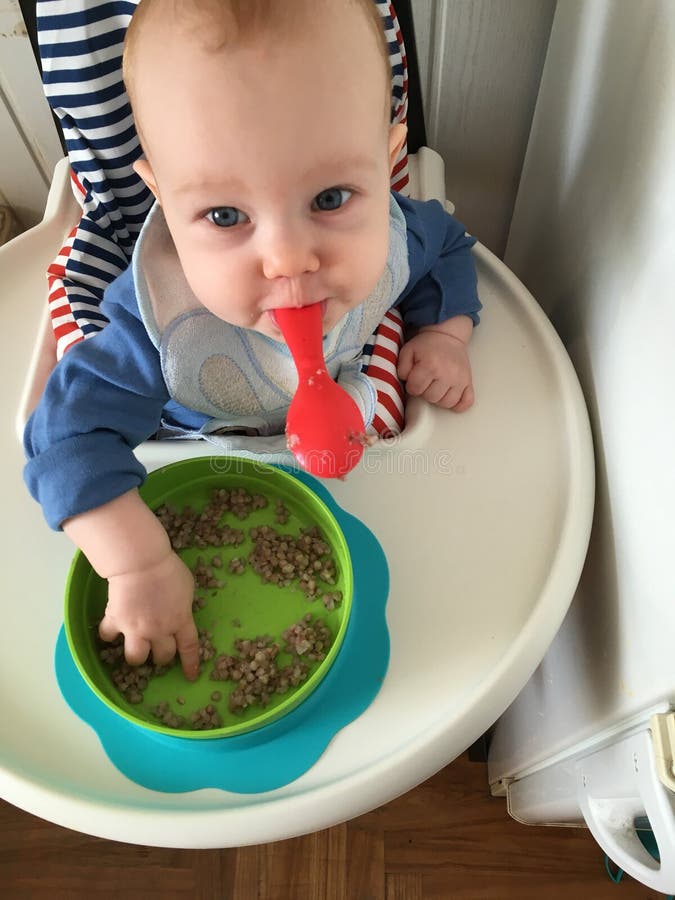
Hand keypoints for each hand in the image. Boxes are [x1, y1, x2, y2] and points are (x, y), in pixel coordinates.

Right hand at [98, 551, 199, 679]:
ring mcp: (136, 629)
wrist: (141, 563)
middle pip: (162, 657)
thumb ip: (183, 605)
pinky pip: (108, 636)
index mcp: (180, 620)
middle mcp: (159, 630)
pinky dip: (109, 634)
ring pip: (135, 657)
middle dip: (162, 656)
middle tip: (158, 650)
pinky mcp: (116, 621)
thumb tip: (179, 610)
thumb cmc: (168, 569)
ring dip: (136, 655)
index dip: (190, 663)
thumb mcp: (187, 587)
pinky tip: (110, 630)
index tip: (190, 676)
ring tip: (135, 646)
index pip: (189, 648)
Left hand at [398, 321, 473, 410]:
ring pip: (447, 403)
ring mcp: (460, 379)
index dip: (412, 386)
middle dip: (425, 392)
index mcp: (430, 364)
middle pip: (431, 398)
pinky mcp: (468, 382)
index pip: (415, 389)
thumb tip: (406, 381)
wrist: (448, 336)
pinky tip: (450, 396)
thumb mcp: (408, 350)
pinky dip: (459, 404)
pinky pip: (466, 402)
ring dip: (439, 398)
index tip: (414, 379)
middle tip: (426, 382)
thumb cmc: (427, 345)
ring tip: (436, 387)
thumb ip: (402, 367)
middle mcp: (447, 373)